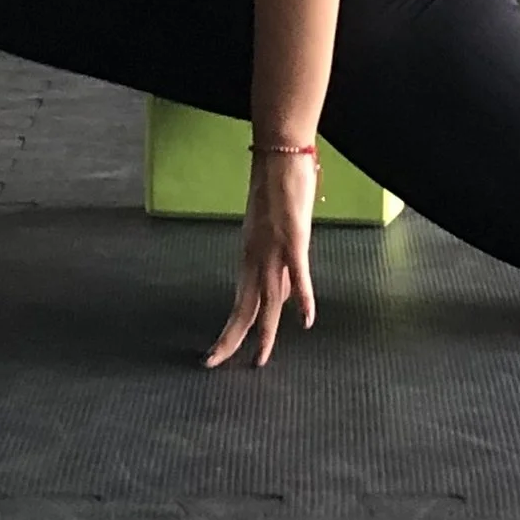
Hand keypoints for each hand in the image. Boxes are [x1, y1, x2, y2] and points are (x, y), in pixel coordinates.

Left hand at [207, 148, 317, 368]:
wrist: (279, 154)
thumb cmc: (277, 188)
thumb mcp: (274, 234)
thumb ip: (279, 267)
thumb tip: (283, 297)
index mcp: (251, 257)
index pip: (240, 303)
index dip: (230, 331)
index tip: (217, 354)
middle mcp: (258, 257)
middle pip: (246, 308)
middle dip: (232, 340)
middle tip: (213, 365)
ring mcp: (275, 249)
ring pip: (269, 299)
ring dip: (265, 332)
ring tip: (259, 360)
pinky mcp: (294, 237)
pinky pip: (298, 273)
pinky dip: (303, 298)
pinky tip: (306, 321)